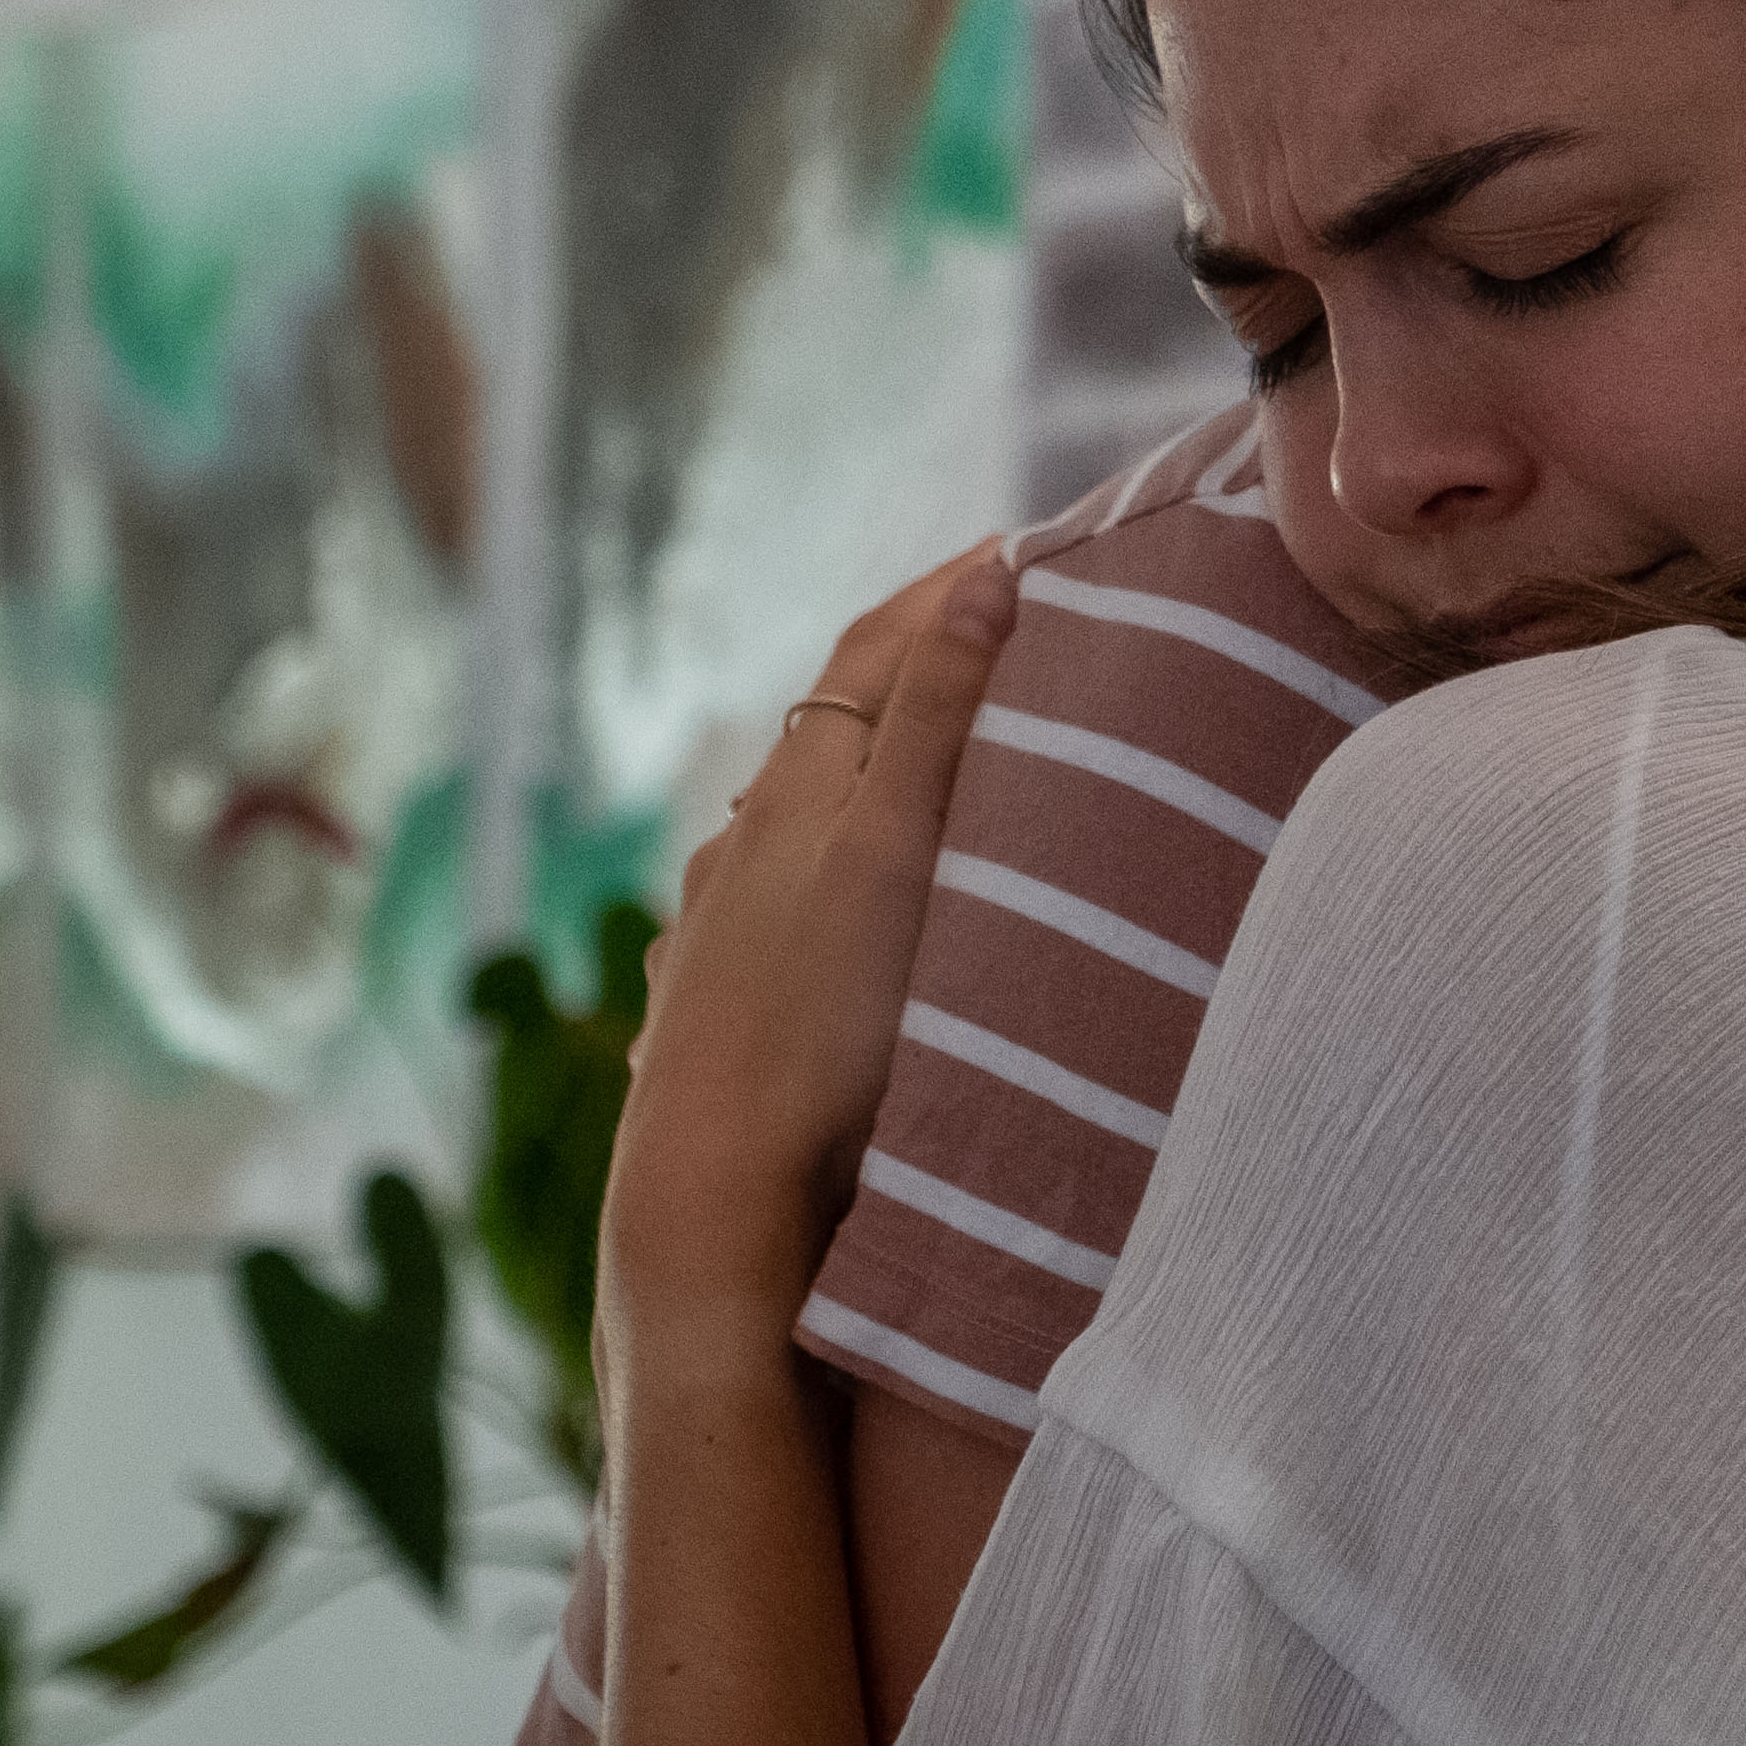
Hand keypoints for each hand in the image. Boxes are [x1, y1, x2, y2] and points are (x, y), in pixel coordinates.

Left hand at [598, 552, 1013, 1379]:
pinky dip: (841, 884)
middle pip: (838, 731)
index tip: (1030, 549)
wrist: (715, 1195)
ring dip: (876, 788)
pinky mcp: (722, 1015)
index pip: (876, 649)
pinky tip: (856, 920)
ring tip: (953, 785)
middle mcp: (744, 847)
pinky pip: (788, 917)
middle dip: (922, 681)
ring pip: (805, 829)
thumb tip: (983, 579)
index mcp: (797, 791)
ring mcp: (723, 935)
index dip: (950, 591)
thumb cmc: (820, 1019)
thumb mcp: (895, 849)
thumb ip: (942, 718)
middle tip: (1015, 649)